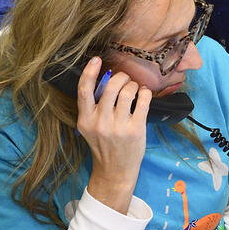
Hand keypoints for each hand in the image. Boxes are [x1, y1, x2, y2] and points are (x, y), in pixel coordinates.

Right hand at [76, 56, 150, 212]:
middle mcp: (100, 122)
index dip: (89, 72)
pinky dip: (145, 93)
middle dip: (121, 77)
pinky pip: (142, 101)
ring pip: (127, 92)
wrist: (115, 170)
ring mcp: (118, 127)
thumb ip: (94, 107)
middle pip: (111, 87)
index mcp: (85, 120)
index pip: (83, 91)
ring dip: (133, 85)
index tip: (96, 59)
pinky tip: (144, 94)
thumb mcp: (90, 127)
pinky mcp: (135, 129)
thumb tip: (106, 79)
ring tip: (135, 88)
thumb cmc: (104, 145)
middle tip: (125, 79)